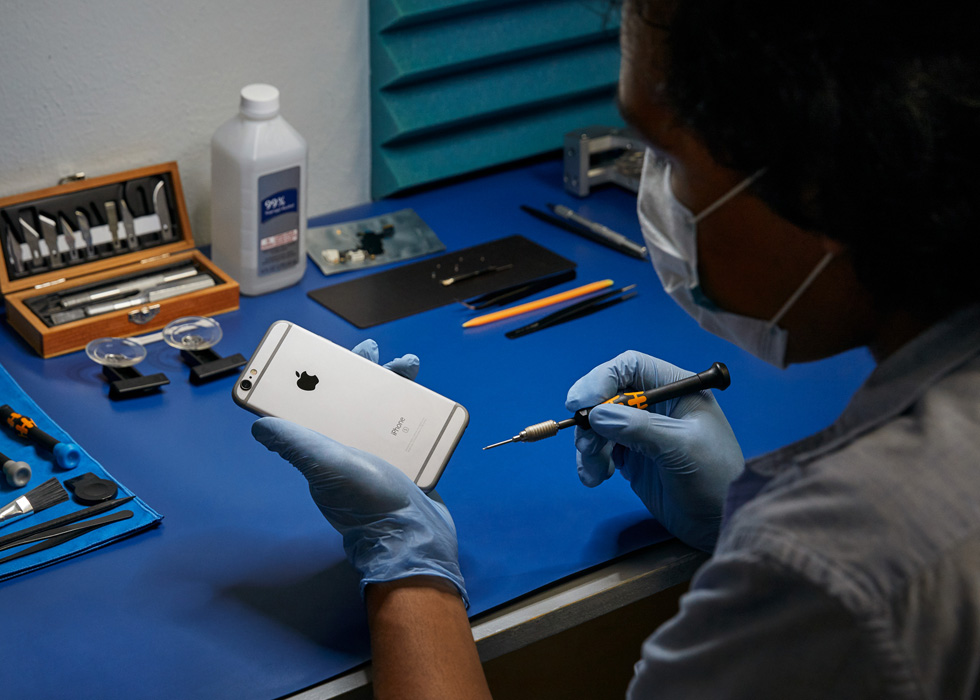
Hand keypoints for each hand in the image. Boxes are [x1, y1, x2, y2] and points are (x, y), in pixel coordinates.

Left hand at [251, 340, 465, 604]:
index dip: (312, 378)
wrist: (415, 536)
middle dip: (359, 370)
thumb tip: (259, 424)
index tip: (318, 353)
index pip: (313, 404)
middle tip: (370, 349)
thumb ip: (296, 445)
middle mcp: (349, 445)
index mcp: (325, 445)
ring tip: (407, 363)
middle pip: (350, 398)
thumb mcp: (327, 468)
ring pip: (382, 405)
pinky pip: (408, 421)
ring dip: (392, 381)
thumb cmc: (368, 502)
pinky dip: (414, 403)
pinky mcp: (407, 455)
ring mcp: (380, 450)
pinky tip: (423, 391)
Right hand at [565, 351, 742, 551]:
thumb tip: (598, 415)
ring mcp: (642, 431)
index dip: (602, 378)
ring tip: (594, 471)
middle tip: (587, 444)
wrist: (719, 524)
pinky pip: (600, 449)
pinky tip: (596, 478)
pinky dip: (591, 461)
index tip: (583, 402)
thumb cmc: (715, 478)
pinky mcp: (632, 456)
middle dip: (591, 418)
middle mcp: (655, 405)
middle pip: (607, 395)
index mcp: (675, 389)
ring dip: (588, 445)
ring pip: (599, 424)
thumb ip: (640, 428)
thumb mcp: (681, 447)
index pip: (631, 367)